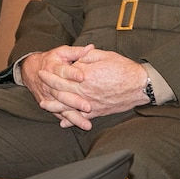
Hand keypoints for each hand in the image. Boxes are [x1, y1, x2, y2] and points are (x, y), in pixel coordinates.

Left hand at [24, 46, 147, 129]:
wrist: (140, 85)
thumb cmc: (123, 68)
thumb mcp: (103, 56)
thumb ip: (86, 57)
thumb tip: (74, 60)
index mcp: (86, 76)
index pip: (63, 76)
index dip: (51, 73)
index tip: (42, 70)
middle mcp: (86, 91)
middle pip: (62, 91)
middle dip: (49, 87)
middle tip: (39, 84)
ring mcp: (91, 103)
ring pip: (68, 106)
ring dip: (54, 106)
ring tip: (43, 104)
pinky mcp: (98, 111)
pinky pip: (82, 117)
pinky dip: (71, 120)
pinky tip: (62, 122)